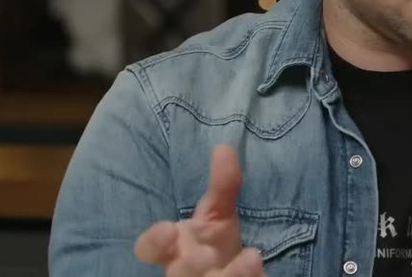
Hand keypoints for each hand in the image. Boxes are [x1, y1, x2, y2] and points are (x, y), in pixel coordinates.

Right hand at [134, 145, 265, 275]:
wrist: (232, 272)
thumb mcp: (218, 212)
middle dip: (188, 267)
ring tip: (251, 258)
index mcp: (174, 250)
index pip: (150, 250)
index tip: (168, 229)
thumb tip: (224, 148)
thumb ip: (222, 185)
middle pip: (178, 274)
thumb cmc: (216, 243)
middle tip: (205, 257)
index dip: (154, 243)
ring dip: (229, 275)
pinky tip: (262, 270)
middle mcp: (185, 272)